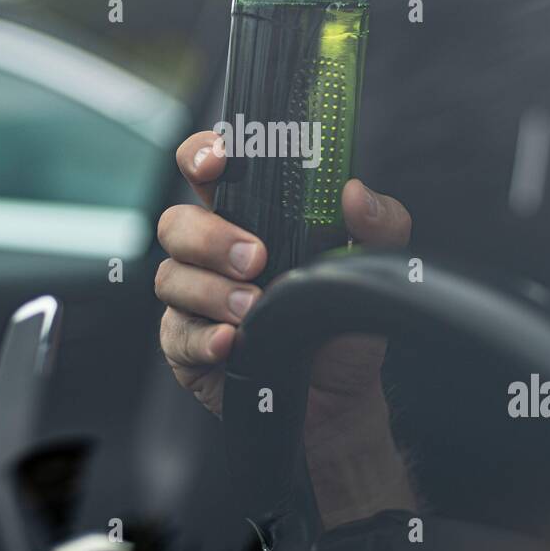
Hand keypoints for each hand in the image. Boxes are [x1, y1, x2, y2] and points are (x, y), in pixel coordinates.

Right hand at [155, 131, 416, 526]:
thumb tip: (355, 192)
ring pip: (171, 276)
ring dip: (212, 290)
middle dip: (211, 236)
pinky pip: (175, 333)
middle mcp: (211, 252)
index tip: (219, 160)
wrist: (340, 396)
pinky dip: (203, 336)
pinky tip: (231, 341)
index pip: (207, 169)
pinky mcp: (186, 344)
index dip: (202, 154)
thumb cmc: (341, 320)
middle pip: (177, 222)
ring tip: (253, 309)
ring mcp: (193, 298)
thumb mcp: (371, 268)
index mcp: (248, 215)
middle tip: (256, 258)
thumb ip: (378, 223)